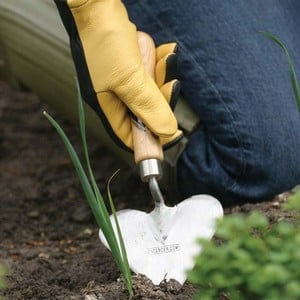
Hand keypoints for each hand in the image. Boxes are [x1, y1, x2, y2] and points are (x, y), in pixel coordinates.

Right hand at [55, 0, 181, 149]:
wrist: (97, 4)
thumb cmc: (104, 40)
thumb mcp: (128, 79)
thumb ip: (148, 106)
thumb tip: (166, 131)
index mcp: (107, 105)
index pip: (130, 135)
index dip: (150, 138)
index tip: (173, 133)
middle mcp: (115, 96)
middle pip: (146, 113)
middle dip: (161, 98)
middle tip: (170, 84)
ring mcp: (124, 80)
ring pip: (152, 91)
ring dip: (162, 75)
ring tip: (165, 58)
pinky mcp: (131, 65)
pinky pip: (152, 72)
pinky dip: (161, 62)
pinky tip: (165, 51)